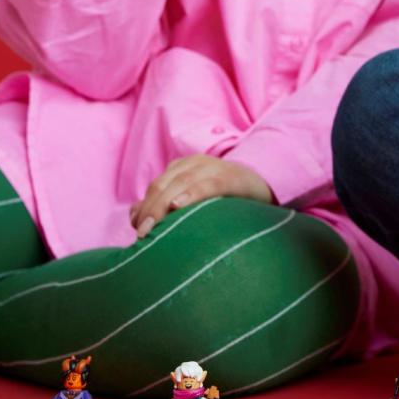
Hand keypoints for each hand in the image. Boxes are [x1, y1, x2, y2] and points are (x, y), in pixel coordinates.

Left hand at [128, 154, 272, 237]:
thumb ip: (166, 204)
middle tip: (142, 234)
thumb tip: (135, 216)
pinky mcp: (232, 177)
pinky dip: (192, 194)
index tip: (137, 229)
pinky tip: (179, 205)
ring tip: (153, 227)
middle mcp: (196, 164)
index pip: (157, 186)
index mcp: (184, 167)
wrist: (264, 184)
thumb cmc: (225, 198)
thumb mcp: (194, 197)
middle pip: (164, 185)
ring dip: (163, 206)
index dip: (144, 206)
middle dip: (150, 209)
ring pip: (181, 183)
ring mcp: (214, 167)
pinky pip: (209, 184)